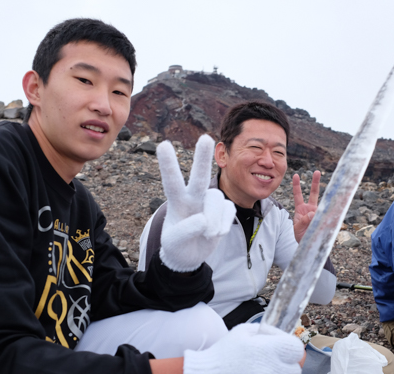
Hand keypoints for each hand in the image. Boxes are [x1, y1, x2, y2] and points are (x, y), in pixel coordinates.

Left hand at [157, 135, 235, 271]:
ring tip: (208, 234)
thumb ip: (186, 230)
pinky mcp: (222, 210)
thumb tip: (203, 219)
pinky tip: (216, 234)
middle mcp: (193, 197)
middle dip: (202, 158)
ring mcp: (208, 203)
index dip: (169, 165)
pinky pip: (229, 210)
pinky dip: (224, 224)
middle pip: (199, 177)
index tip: (163, 145)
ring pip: (217, 200)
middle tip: (205, 138)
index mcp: (177, 202)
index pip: (172, 182)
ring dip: (215, 220)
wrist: (188, 256)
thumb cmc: (176, 246)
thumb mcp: (173, 242)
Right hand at [183, 323, 303, 373]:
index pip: (296, 349)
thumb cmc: (224, 353)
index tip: (282, 346)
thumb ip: (264, 331)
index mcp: (265, 350)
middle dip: (287, 363)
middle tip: (273, 360)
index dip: (290, 346)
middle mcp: (269, 368)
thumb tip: (280, 334)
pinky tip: (259, 373)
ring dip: (280, 372)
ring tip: (265, 368)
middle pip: (295, 368)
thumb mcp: (242, 331)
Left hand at [292, 170, 320, 241]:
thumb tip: (313, 213)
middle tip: (317, 171)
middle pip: (313, 193)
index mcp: (301, 209)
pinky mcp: (324, 219)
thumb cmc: (301, 236)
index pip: (298, 195)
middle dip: (315, 182)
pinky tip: (324, 223)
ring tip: (315, 221)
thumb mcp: (297, 229)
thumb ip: (303, 221)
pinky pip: (326, 215)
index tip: (295, 175)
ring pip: (322, 205)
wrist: (309, 246)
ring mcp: (318, 213)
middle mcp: (310, 209)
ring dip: (319, 211)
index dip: (296, 185)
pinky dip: (325, 218)